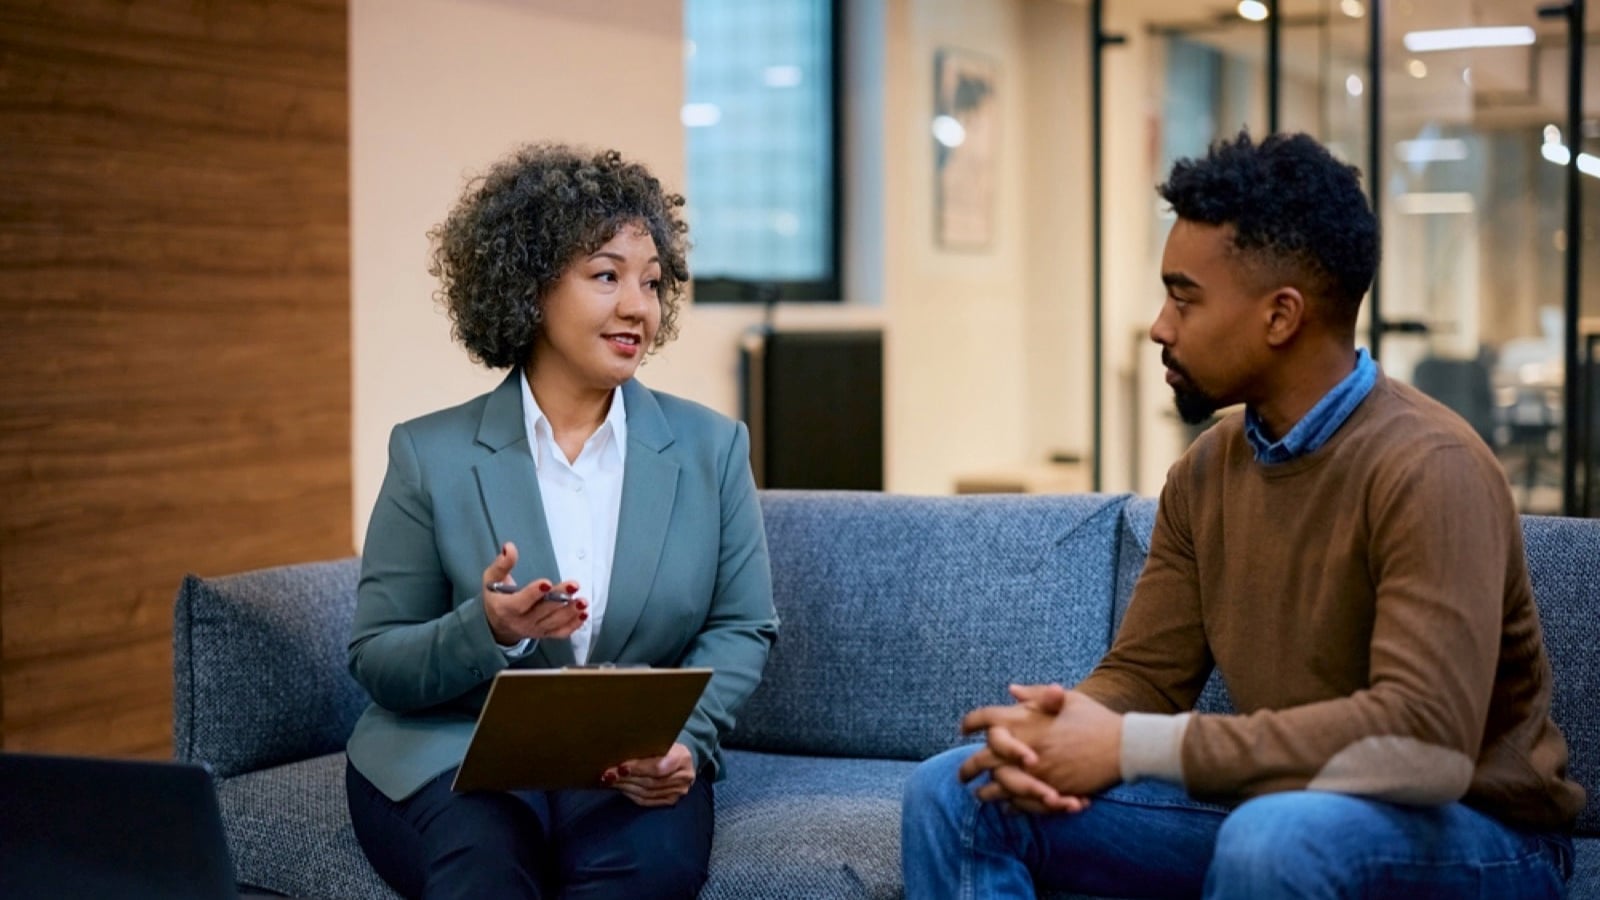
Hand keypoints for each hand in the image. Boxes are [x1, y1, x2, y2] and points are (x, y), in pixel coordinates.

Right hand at [481, 542, 586, 643]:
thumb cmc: (496, 597)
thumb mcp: (491, 579)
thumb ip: (501, 564)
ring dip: (570, 612)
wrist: (497, 625)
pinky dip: (573, 625)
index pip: (520, 603)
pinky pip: (560, 633)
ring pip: (554, 623)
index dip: (533, 593)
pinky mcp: (545, 634)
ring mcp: (534, 630)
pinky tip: (583, 614)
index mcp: (505, 608)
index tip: (547, 582)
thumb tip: (509, 547)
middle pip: (542, 611)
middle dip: (559, 598)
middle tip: (574, 585)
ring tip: (583, 601)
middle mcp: (520, 622)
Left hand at [603, 742, 695, 806]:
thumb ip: (645, 747)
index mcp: (682, 758)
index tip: (619, 767)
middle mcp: (683, 777)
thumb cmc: (667, 746)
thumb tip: (619, 751)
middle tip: (608, 774)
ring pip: (646, 793)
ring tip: (609, 781)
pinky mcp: (670, 800)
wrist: (683, 758)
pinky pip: (647, 801)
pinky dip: (631, 795)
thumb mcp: (660, 740)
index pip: (658, 767)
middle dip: (626, 779)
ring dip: (625, 787)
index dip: (637, 769)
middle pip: (650, 782)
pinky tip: (620, 788)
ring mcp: (678, 791)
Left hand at [958, 684, 1120, 808]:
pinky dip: (1011, 807)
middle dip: (967, 768)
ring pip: (997, 787)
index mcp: (1024, 720)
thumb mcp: (1067, 698)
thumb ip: (1036, 695)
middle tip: (962, 775)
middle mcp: (1024, 746)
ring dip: (986, 792)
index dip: (969, 723)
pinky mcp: (1048, 791)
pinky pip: (1020, 804)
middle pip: (981, 759)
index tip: (963, 729)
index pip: (985, 719)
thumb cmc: (1095, 719)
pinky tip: (1007, 807)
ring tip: (981, 794)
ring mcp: (1035, 772)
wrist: (1123, 747)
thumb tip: (1012, 690)